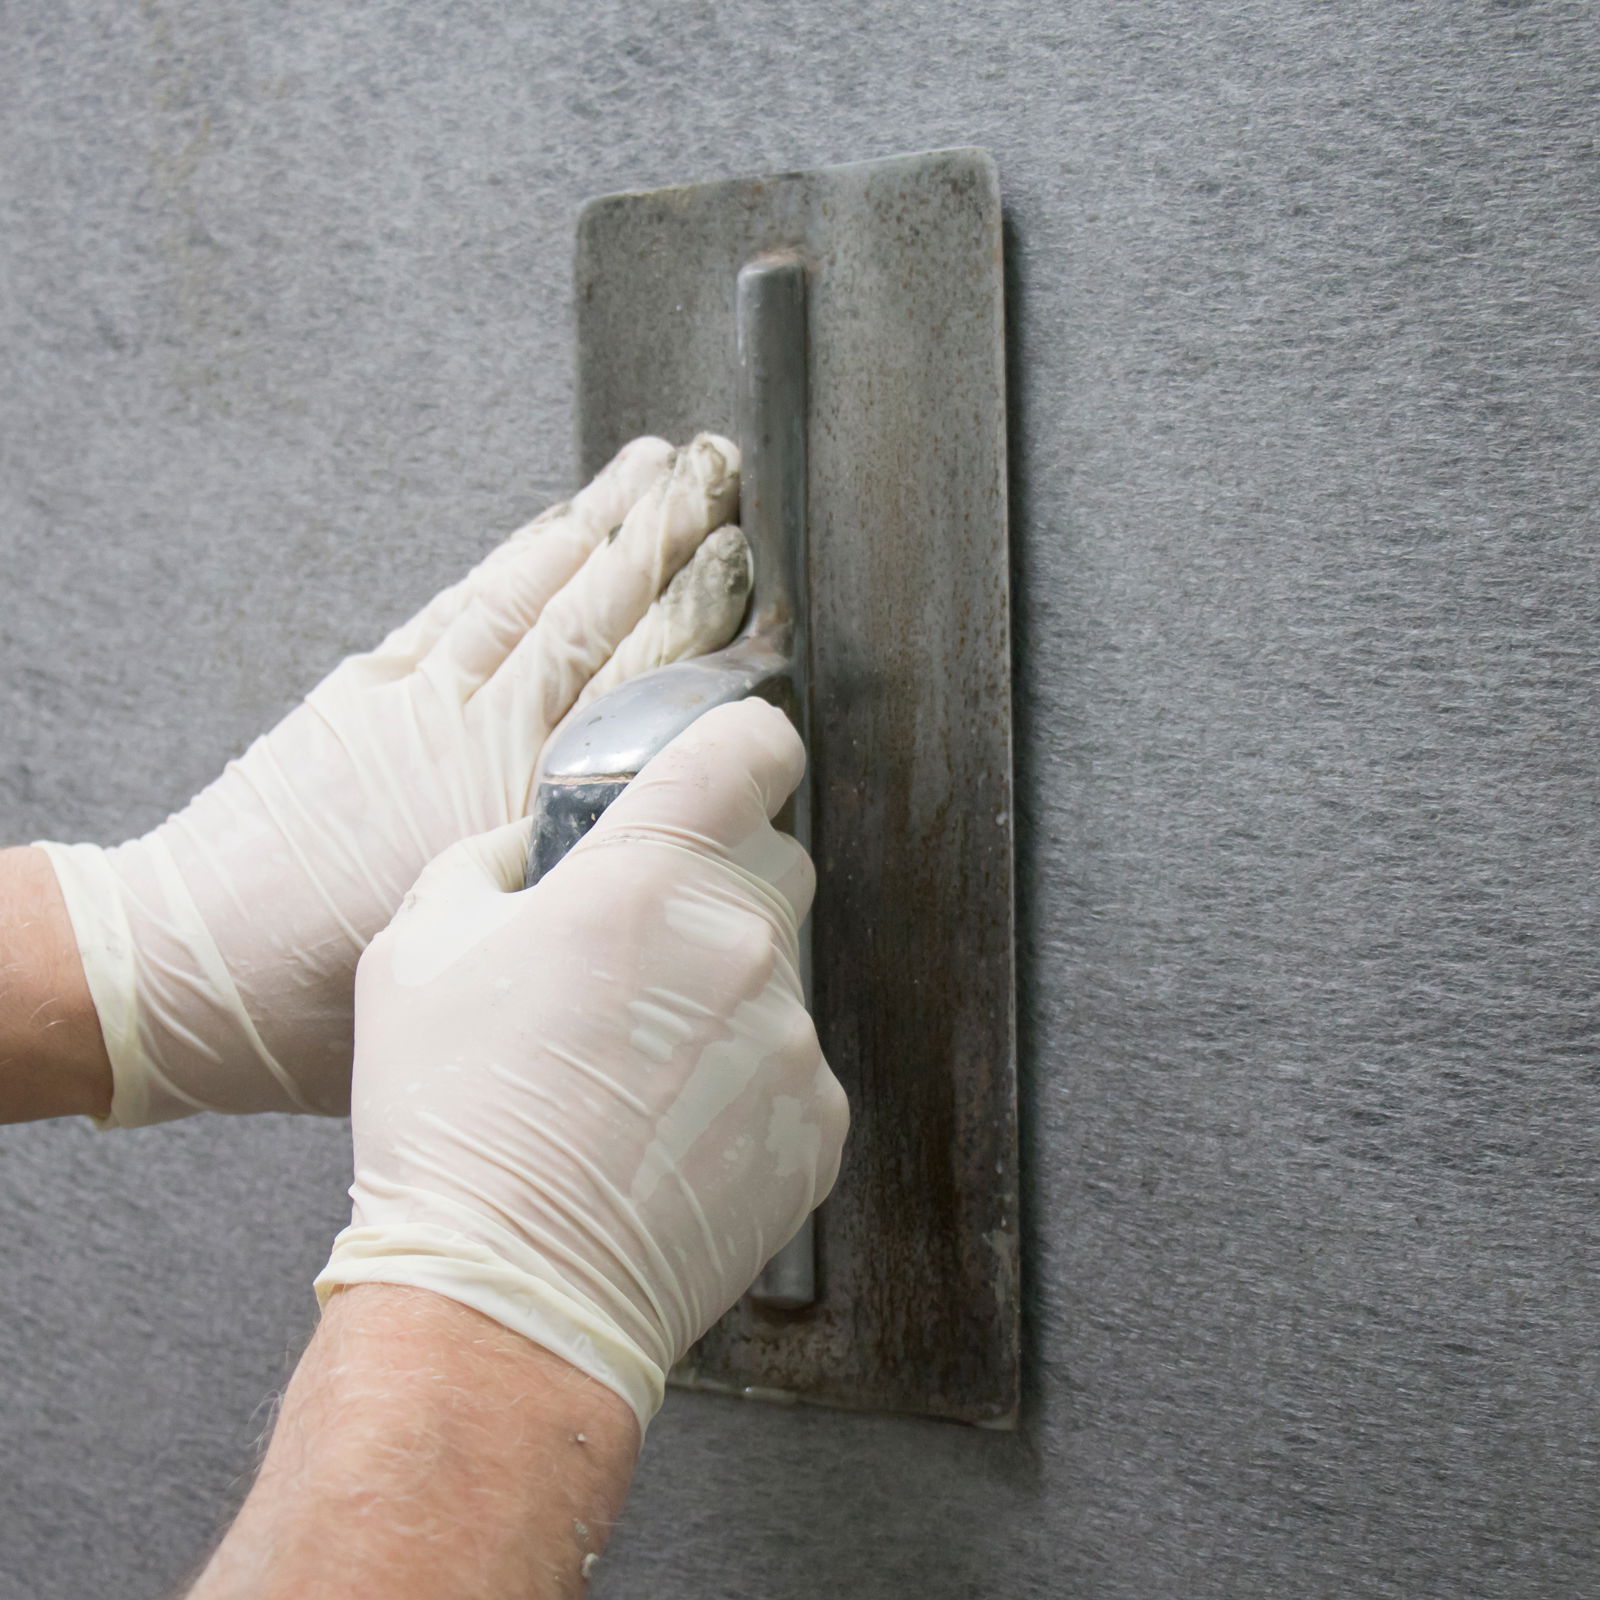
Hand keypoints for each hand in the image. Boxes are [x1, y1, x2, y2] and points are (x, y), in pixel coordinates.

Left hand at [34, 437, 749, 1125]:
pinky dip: (520, 555)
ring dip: (606, 524)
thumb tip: (639, 862)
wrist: (188, 962)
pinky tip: (560, 523)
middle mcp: (484, 737)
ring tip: (666, 468)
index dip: (701, 627)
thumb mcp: (478, 964)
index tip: (754, 582)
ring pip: (536, 592)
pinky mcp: (373, 683)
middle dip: (671, 544)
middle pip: (599, 619)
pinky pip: (466, 602)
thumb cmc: (327, 997)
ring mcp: (426, 697)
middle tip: (728, 483)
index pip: (637, 693)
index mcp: (522, 810)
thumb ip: (565, 899)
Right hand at [315, 699, 848, 1430]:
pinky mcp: (819, 1123)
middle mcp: (740, 943)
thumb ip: (487, 862)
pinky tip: (668, 1124)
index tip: (736, 755)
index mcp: (648, 875)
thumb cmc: (453, 1124)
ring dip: (724, 991)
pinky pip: (794, 1065)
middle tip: (639, 943)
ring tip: (634, 1064)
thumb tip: (530, 851)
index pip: (751, 749)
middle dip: (717, 879)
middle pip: (773, 861)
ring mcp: (791, 1039)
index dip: (744, 741)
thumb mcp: (415, 950)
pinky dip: (747, 1078)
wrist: (508, 1298)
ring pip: (780, 971)